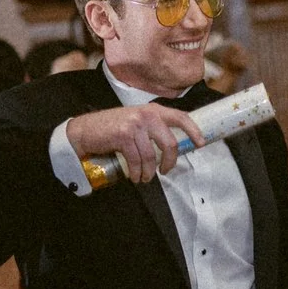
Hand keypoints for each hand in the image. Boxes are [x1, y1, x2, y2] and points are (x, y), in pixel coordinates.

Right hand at [68, 103, 203, 183]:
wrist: (86, 131)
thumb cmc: (112, 130)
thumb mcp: (137, 123)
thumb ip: (153, 129)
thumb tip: (172, 147)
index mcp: (153, 110)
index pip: (180, 117)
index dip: (193, 130)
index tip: (201, 143)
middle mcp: (146, 114)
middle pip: (170, 143)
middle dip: (169, 162)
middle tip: (165, 171)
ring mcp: (135, 124)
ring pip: (151, 156)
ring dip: (149, 172)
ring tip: (144, 178)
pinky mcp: (123, 135)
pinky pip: (137, 160)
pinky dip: (138, 172)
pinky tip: (135, 177)